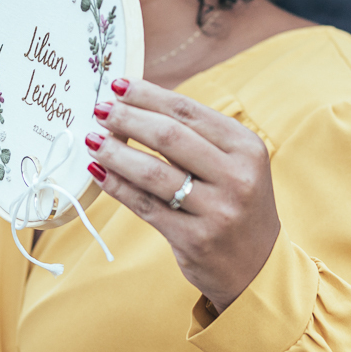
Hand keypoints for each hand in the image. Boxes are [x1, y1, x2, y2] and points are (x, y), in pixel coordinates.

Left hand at [85, 79, 280, 312]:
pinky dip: (117, 186)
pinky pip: (145, 205)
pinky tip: (98, 172)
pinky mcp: (194, 239)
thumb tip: (138, 105)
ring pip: (153, 172)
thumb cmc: (237, 206)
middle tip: (99, 109)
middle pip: (169, 137)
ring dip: (115, 152)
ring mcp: (217, 210)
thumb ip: (197, 138)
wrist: (258, 267)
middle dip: (128, 118)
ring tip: (92, 139)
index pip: (189, 111)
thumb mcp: (235, 165)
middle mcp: (236, 176)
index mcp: (247, 148)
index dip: (149, 95)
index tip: (118, 84)